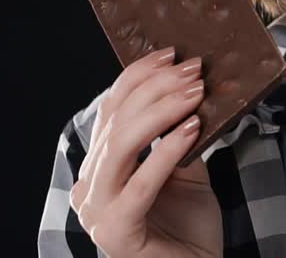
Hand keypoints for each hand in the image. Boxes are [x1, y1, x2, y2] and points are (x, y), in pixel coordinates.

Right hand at [69, 46, 221, 256]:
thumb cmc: (189, 225)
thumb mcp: (185, 169)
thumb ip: (178, 134)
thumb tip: (193, 85)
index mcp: (99, 167)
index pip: (111, 110)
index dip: (138, 77)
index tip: (171, 53)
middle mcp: (89, 186)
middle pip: (116, 121)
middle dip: (156, 87)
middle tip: (193, 69)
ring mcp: (97, 210)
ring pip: (120, 145)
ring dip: (161, 111)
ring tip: (196, 92)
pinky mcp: (116, 231)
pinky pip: (140, 183)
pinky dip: (166, 151)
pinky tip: (192, 128)